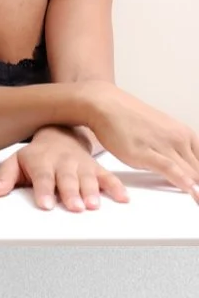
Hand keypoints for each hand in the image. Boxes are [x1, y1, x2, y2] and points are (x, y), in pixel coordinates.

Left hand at [0, 126, 128, 211]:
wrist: (60, 133)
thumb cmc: (36, 155)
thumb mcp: (15, 162)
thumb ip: (5, 177)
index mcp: (41, 161)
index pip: (42, 177)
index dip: (44, 191)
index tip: (46, 205)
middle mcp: (63, 162)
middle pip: (67, 179)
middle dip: (71, 193)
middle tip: (74, 208)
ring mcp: (81, 165)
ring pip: (88, 179)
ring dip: (92, 192)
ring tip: (94, 205)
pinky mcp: (96, 168)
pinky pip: (108, 177)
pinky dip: (116, 187)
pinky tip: (123, 198)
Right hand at [80, 80, 198, 200]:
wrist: (107, 106)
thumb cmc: (130, 121)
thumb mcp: (160, 135)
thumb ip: (173, 152)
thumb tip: (182, 168)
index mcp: (186, 135)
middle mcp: (180, 139)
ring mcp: (163, 145)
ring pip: (191, 171)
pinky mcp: (145, 152)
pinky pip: (169, 168)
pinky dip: (182, 180)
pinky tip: (191, 191)